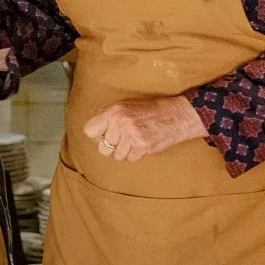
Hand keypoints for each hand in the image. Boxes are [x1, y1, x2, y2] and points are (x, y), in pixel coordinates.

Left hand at [81, 97, 206, 161]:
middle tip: (122, 139)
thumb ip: (109, 117)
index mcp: (114, 112)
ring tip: (133, 141)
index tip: (105, 134)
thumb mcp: (126, 106)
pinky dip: (135, 155)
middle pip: (102, 148)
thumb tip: (95, 131)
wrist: (175, 115)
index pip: (89, 131)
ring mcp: (131, 136)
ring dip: (124, 151)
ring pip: (116, 156)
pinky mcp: (142, 147)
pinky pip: (129, 159)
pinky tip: (141, 144)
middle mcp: (121, 123)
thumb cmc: (150, 110)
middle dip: (111, 146)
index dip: (97, 135)